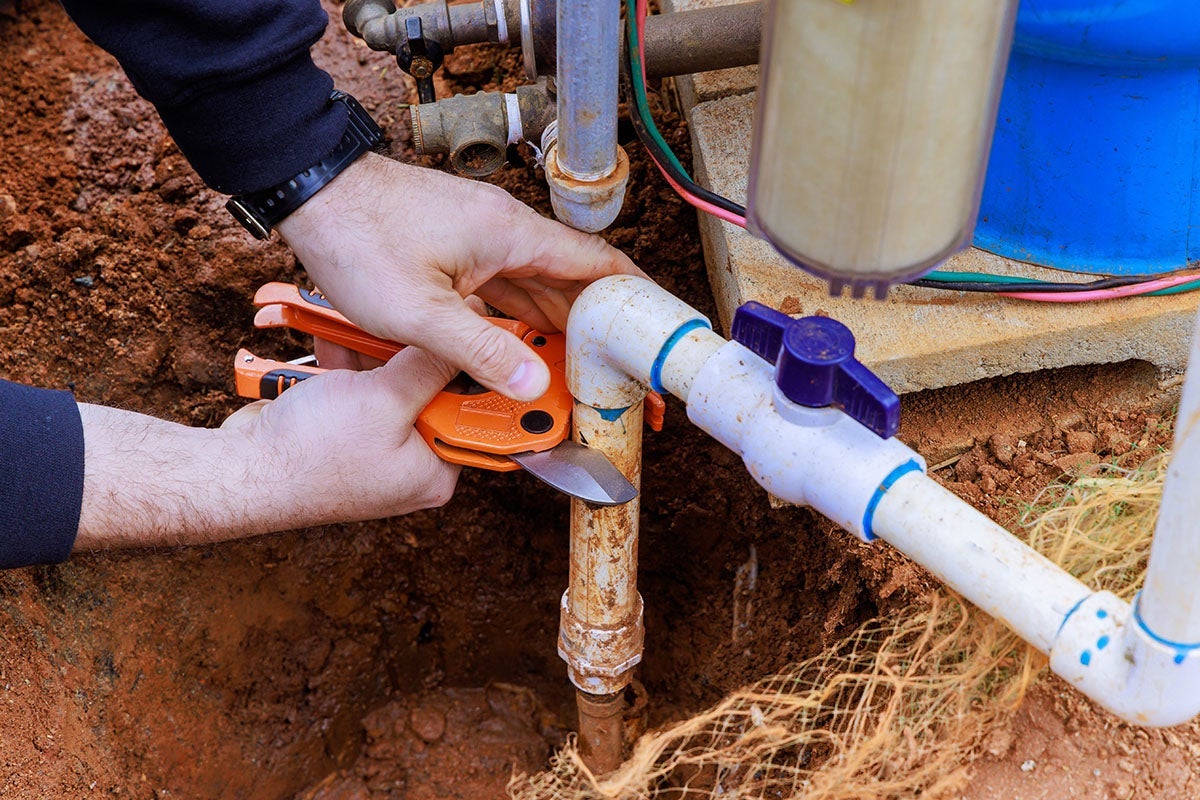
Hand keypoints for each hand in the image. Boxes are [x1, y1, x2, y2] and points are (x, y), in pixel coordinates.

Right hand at [75, 346, 459, 549]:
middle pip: (432, 392)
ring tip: (363, 326)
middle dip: (411, 353)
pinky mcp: (347, 431)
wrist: (240, 470)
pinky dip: (348, 363)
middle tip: (407, 323)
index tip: (471, 332)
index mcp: (436, 473)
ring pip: (393, 383)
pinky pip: (361, 388)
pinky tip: (335, 338)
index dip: (471, 369)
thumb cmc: (313, 451)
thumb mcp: (387, 399)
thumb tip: (474, 333)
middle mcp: (413, 465)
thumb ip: (433, 364)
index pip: (473, 414)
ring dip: (375, 352)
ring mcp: (378, 448)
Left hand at [276, 152, 645, 400]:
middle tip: (616, 371)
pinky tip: (522, 344)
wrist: (310, 192)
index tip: (654, 330)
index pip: (596, 264)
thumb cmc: (358, 239)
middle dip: (596, 327)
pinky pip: (503, 285)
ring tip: (577, 369)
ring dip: (556, 325)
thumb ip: (479, 350)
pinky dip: (519, 315)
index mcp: (510, 236)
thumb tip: (533, 382)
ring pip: (536, 286)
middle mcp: (504, 231)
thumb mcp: (418, 312)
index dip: (632, 298)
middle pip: (570, 281)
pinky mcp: (457, 246)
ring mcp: (480, 237)